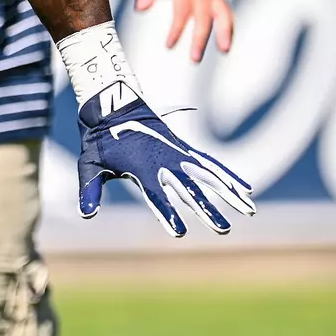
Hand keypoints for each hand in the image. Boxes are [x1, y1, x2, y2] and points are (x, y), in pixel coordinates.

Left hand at [78, 90, 254, 236]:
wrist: (112, 103)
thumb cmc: (99, 137)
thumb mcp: (90, 162)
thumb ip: (90, 189)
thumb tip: (86, 215)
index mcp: (141, 168)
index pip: (156, 196)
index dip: (167, 214)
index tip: (179, 232)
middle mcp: (164, 161)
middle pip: (189, 190)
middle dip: (207, 210)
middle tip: (224, 230)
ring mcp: (176, 153)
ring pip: (208, 175)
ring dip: (228, 192)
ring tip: (249, 209)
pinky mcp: (182, 148)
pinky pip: (209, 163)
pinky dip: (228, 175)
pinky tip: (245, 187)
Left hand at [135, 0, 233, 62]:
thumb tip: (141, 8)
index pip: (182, 11)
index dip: (176, 29)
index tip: (169, 45)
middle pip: (204, 16)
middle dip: (200, 39)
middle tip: (195, 58)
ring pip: (223, 13)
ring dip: (225, 32)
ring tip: (224, 50)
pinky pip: (227, 13)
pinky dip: (229, 28)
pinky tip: (225, 45)